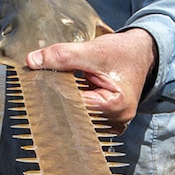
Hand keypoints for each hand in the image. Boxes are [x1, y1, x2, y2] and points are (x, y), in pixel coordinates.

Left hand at [26, 29, 157, 134]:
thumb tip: (32, 61)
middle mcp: (116, 121)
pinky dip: (73, 105)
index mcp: (116, 106)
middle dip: (57, 101)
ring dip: (65, 104)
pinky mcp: (107, 121)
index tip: (35, 87)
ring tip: (54, 90)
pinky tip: (65, 95)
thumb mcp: (92, 50)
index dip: (53, 95)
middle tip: (38, 89)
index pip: (74, 106)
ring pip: (78, 118)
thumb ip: (62, 55)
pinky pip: (84, 116)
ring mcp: (112, 124)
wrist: (142, 53)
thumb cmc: (122, 52)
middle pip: (75, 116)